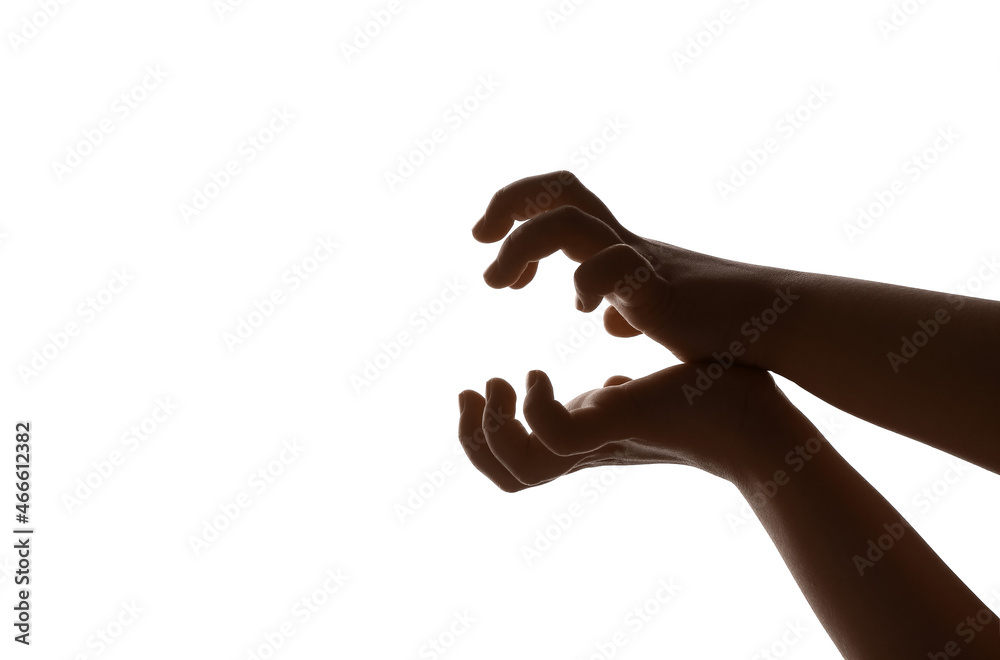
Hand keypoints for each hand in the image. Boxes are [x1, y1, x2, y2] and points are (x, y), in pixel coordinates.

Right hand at [458, 362, 784, 491]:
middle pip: (506, 478)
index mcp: (591, 439)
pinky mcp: (619, 428)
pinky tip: (542, 375)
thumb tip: (613, 386)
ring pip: (517, 471)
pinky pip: (552, 438)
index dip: (487, 433)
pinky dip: (532, 409)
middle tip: (475, 390)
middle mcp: (588, 449)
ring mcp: (600, 444)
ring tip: (500, 383)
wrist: (769, 421)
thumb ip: (625, 394)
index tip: (488, 384)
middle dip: (473, 438)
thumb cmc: (722, 402)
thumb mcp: (653, 393)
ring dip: (491, 429)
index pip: (519, 462)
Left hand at [473, 171, 792, 365]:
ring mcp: (640, 259)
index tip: (488, 246)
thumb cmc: (717, 323)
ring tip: (500, 285)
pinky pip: (611, 266)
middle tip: (478, 238)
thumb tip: (610, 320)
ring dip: (521, 246)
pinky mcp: (659, 287)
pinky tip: (584, 310)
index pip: (557, 197)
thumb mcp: (658, 314)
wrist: (773, 326)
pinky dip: (586, 282)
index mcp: (614, 246)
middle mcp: (621, 242)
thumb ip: (630, 308)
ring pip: (568, 220)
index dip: (516, 207)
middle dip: (508, 202)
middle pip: (558, 188)